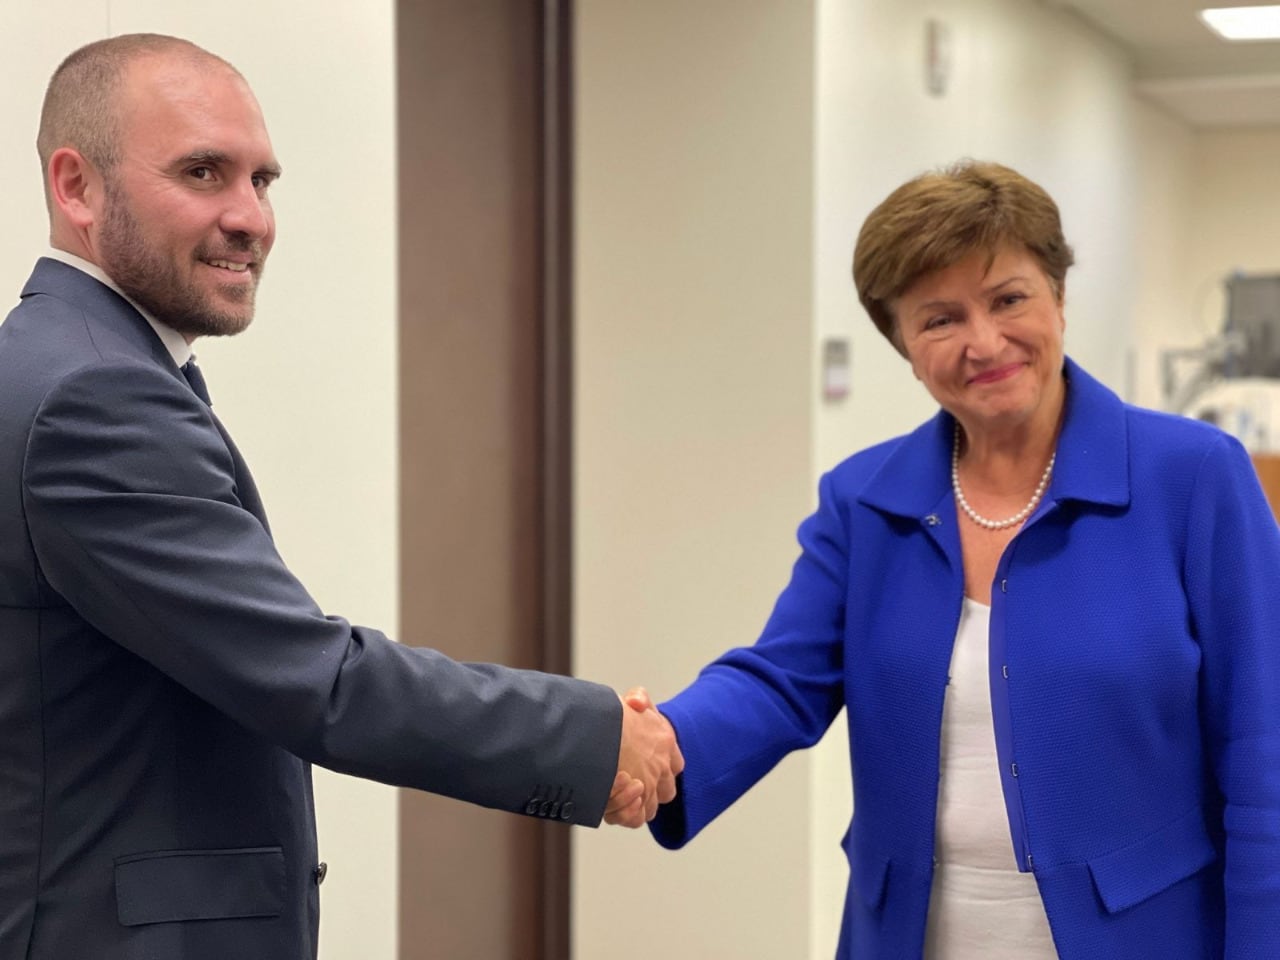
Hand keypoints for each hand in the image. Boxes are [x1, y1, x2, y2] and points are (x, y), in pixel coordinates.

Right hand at [609, 687, 682, 826]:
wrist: (600, 728)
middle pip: (665, 790)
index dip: (661, 765)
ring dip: (635, 802)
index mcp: (665, 743)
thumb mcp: (628, 698)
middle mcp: (662, 768)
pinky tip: (615, 799)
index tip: (642, 761)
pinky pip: (637, 818)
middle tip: (628, 780)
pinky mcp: (636, 803)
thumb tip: (637, 704)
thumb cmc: (610, 714)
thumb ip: (638, 698)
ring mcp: (651, 787)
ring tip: (615, 787)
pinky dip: (626, 813)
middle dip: (649, 788)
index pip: (675, 763)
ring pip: (650, 806)